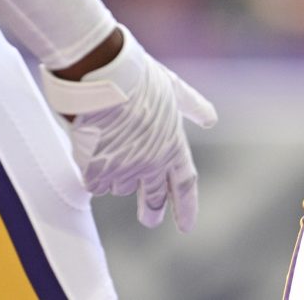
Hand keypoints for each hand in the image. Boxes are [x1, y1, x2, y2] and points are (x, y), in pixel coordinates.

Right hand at [40, 28, 217, 228]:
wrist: (102, 77)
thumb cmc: (138, 77)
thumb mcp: (172, 87)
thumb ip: (192, 105)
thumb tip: (210, 119)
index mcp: (172, 145)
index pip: (185, 184)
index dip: (186, 207)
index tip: (186, 226)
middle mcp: (151, 163)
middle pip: (155, 198)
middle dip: (153, 211)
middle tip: (151, 220)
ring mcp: (124, 169)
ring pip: (121, 187)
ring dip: (119, 178)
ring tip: (112, 149)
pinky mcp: (97, 171)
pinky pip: (96, 184)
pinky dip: (95, 175)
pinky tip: (93, 155)